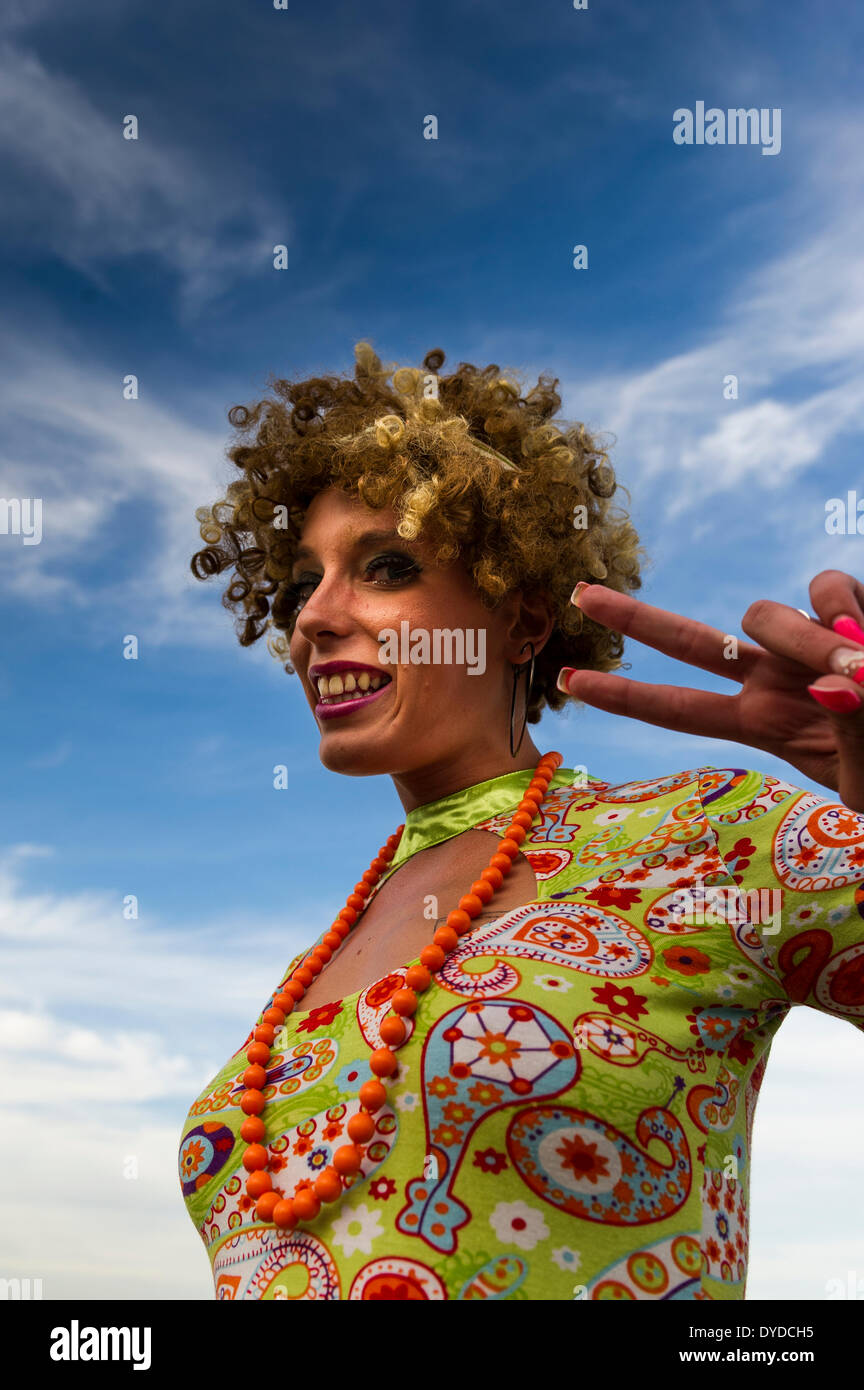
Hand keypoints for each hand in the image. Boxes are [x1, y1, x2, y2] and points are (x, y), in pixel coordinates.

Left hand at [556, 570, 863, 811]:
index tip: (565, 681)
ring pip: (767, 613)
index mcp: (764, 725)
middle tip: (578, 595)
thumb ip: (852, 732)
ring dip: (803, 640)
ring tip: (860, 671)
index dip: (623, 694)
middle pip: (690, 642)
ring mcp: (810, 640)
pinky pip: (828, 588)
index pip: (677, 709)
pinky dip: (844, 608)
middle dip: (633, 618)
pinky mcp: (852, 608)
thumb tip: (839, 682)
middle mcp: (775, 677)